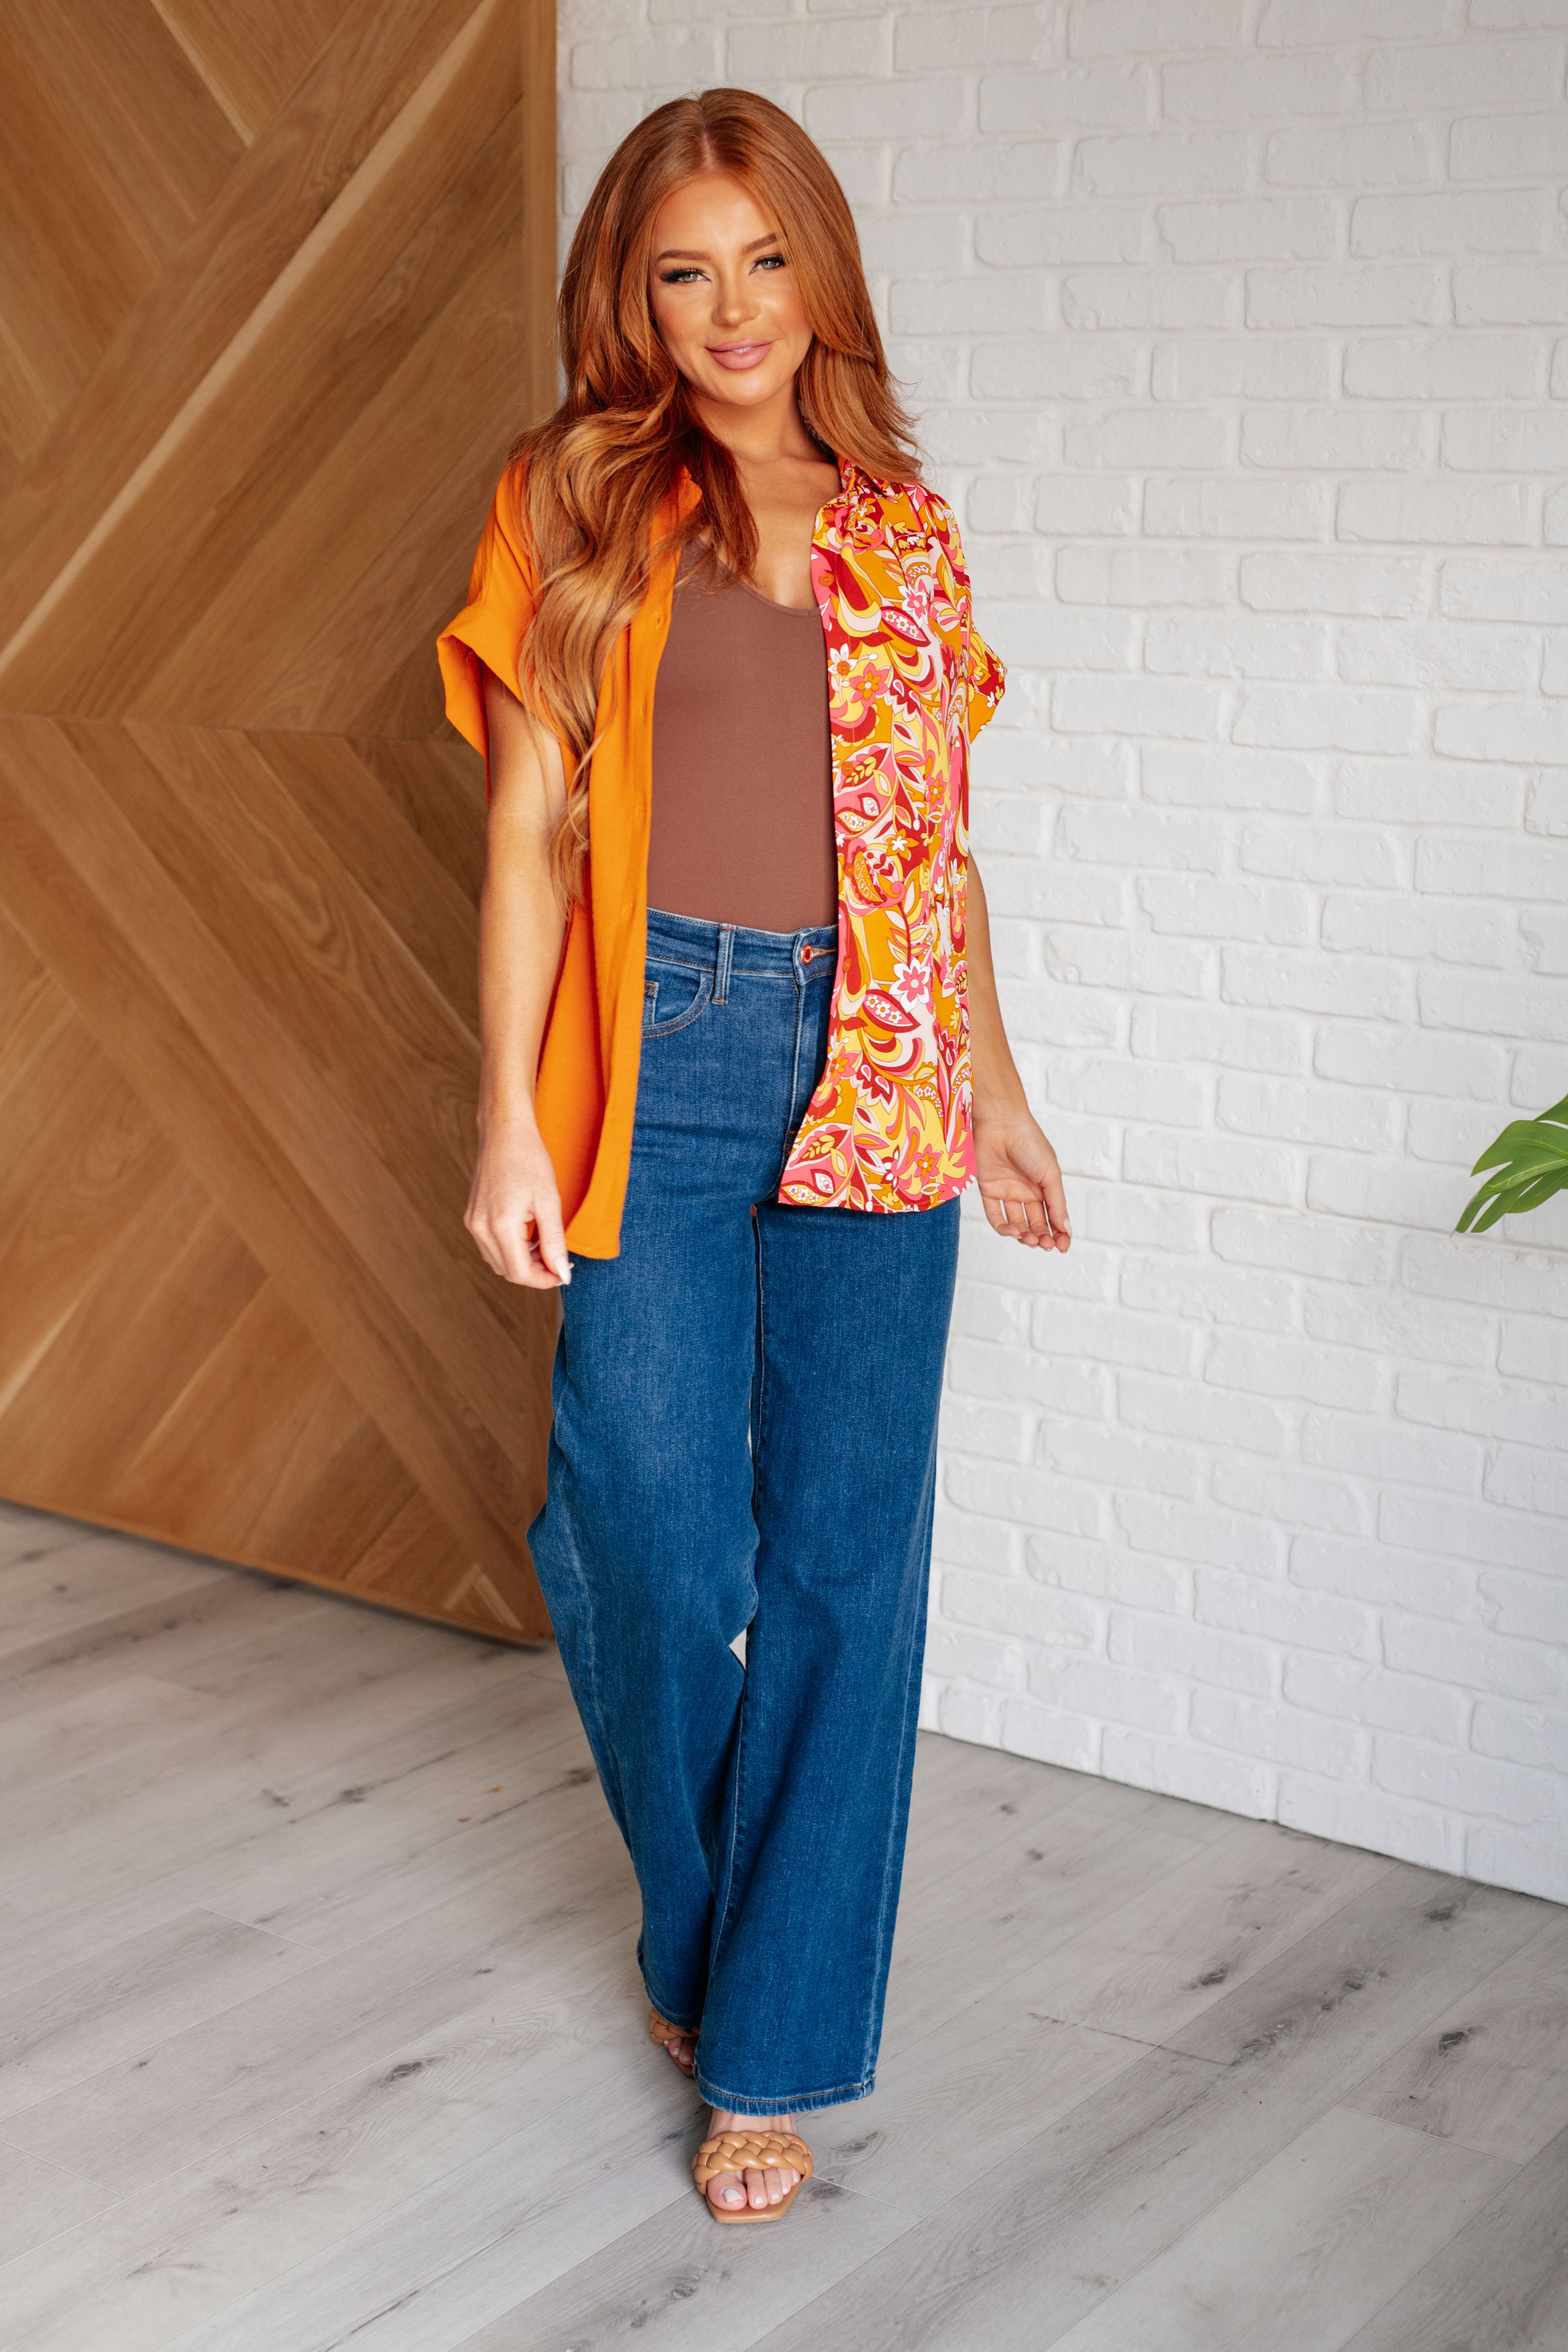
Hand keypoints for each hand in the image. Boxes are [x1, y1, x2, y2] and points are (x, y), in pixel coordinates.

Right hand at [465, 1115, 570, 1287]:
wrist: (504, 1132)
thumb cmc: (529, 1159)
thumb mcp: (549, 1201)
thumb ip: (554, 1241)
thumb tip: (562, 1274)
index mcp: (499, 1225)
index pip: (520, 1273)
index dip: (544, 1280)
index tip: (564, 1273)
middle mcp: (480, 1228)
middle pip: (508, 1271)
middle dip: (535, 1273)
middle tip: (560, 1260)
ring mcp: (473, 1223)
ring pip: (498, 1262)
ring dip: (523, 1262)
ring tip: (546, 1246)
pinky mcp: (472, 1217)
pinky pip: (491, 1247)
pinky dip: (511, 1250)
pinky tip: (529, 1236)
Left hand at [974, 1109, 1070, 1251]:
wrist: (1002, 1124)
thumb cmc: (1030, 1143)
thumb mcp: (1051, 1174)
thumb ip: (1057, 1203)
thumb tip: (1065, 1229)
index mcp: (1044, 1187)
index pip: (1052, 1217)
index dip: (1058, 1233)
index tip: (1062, 1247)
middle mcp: (1026, 1192)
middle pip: (1035, 1223)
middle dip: (1041, 1237)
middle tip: (1045, 1245)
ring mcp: (1007, 1191)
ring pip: (1016, 1223)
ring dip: (1024, 1235)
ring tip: (1030, 1239)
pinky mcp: (988, 1190)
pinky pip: (994, 1215)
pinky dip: (1002, 1227)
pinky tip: (1012, 1231)